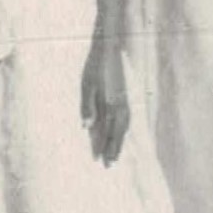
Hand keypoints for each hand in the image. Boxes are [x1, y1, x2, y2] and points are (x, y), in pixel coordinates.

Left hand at [83, 35, 129, 163]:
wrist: (110, 47)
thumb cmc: (95, 66)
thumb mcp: (87, 85)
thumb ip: (88, 107)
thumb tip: (86, 128)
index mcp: (113, 105)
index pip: (108, 131)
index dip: (103, 146)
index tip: (99, 161)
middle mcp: (123, 106)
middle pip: (118, 133)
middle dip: (113, 149)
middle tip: (110, 165)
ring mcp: (126, 101)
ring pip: (124, 127)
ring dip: (120, 141)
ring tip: (116, 154)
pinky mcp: (126, 96)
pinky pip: (126, 118)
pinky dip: (123, 129)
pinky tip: (120, 132)